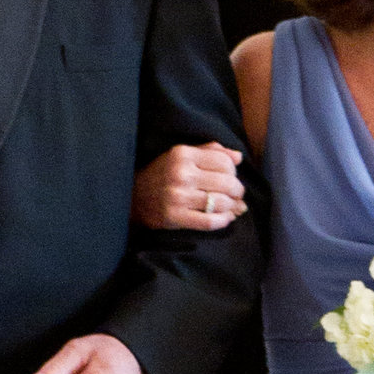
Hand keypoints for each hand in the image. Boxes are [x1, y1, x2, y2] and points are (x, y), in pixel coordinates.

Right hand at [131, 142, 246, 233]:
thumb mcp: (183, 155)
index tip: (230, 177)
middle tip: (236, 195)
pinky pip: (210, 221)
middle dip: (237, 191)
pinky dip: (224, 221)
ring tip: (231, 207)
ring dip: (232, 207)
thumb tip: (239, 157)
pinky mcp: (175, 217)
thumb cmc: (164, 174)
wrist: (134, 197)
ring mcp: (178, 196)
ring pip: (221, 203)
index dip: (233, 172)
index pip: (224, 162)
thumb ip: (211, 151)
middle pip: (227, 183)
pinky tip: (226, 218)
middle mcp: (181, 174)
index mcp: (183, 154)